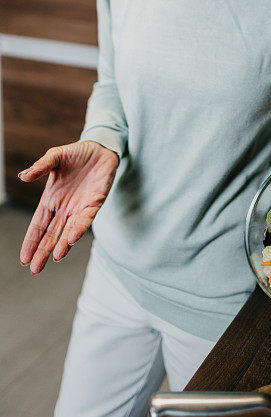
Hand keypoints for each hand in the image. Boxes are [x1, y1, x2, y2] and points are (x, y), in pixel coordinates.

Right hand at [19, 140, 118, 273]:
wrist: (100, 147)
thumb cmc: (76, 154)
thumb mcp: (55, 157)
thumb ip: (40, 167)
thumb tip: (23, 176)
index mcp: (51, 199)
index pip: (38, 224)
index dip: (31, 241)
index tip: (24, 258)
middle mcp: (65, 208)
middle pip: (51, 234)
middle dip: (43, 251)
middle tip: (35, 269)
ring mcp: (80, 207)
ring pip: (69, 231)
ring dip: (62, 244)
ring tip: (55, 257)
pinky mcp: (96, 202)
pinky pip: (87, 218)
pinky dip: (80, 228)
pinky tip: (72, 238)